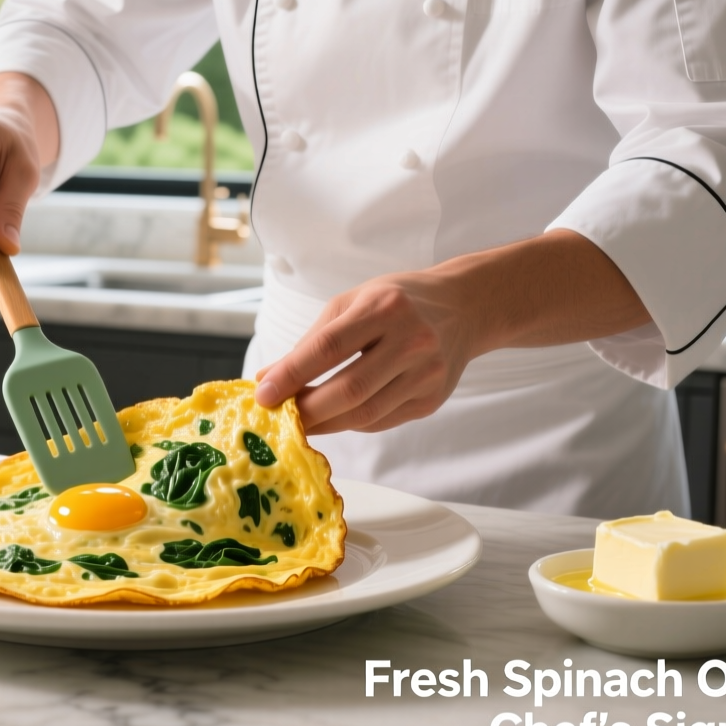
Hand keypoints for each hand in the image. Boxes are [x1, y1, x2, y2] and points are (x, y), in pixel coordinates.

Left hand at [255, 272, 477, 434]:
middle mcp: (412, 341)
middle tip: (278, 417)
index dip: (292, 374)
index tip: (262, 393)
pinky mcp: (432, 399)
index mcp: (385, 308)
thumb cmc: (397, 302)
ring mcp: (427, 374)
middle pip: (349, 389)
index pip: (329, 347)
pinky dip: (350, 422)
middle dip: (306, 409)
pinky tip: (334, 416)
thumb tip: (269, 378)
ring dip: (325, 423)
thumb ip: (312, 341)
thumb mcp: (353, 303)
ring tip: (299, 421)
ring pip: (365, 413)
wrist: (464, 308)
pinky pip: (381, 420)